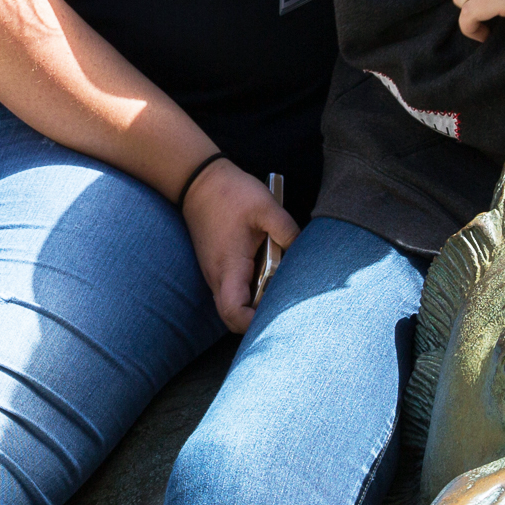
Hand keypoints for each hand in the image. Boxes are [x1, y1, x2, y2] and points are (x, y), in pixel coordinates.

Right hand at [181, 158, 297, 333]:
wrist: (198, 180)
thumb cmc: (230, 193)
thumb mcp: (266, 207)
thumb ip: (289, 232)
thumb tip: (305, 255)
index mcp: (229, 266)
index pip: (234, 313)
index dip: (255, 323)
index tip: (277, 315)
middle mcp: (217, 276)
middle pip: (232, 317)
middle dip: (257, 319)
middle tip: (283, 304)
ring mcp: (213, 272)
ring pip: (231, 305)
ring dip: (254, 303)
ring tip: (278, 287)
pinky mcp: (216, 266)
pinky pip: (231, 291)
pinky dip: (248, 291)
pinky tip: (266, 274)